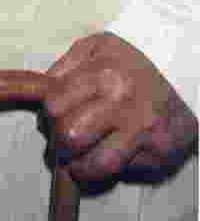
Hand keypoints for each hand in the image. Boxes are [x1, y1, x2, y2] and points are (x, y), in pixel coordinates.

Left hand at [44, 32, 197, 184]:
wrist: (182, 75)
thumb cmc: (130, 62)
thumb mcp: (96, 47)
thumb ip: (65, 67)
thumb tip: (39, 93)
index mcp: (103, 73)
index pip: (54, 105)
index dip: (47, 115)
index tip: (51, 117)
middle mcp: (123, 103)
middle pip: (70, 136)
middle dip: (60, 142)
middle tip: (63, 139)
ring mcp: (143, 131)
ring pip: (95, 164)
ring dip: (78, 167)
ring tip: (76, 160)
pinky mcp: (158, 153)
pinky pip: (121, 172)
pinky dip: (106, 170)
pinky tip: (102, 159)